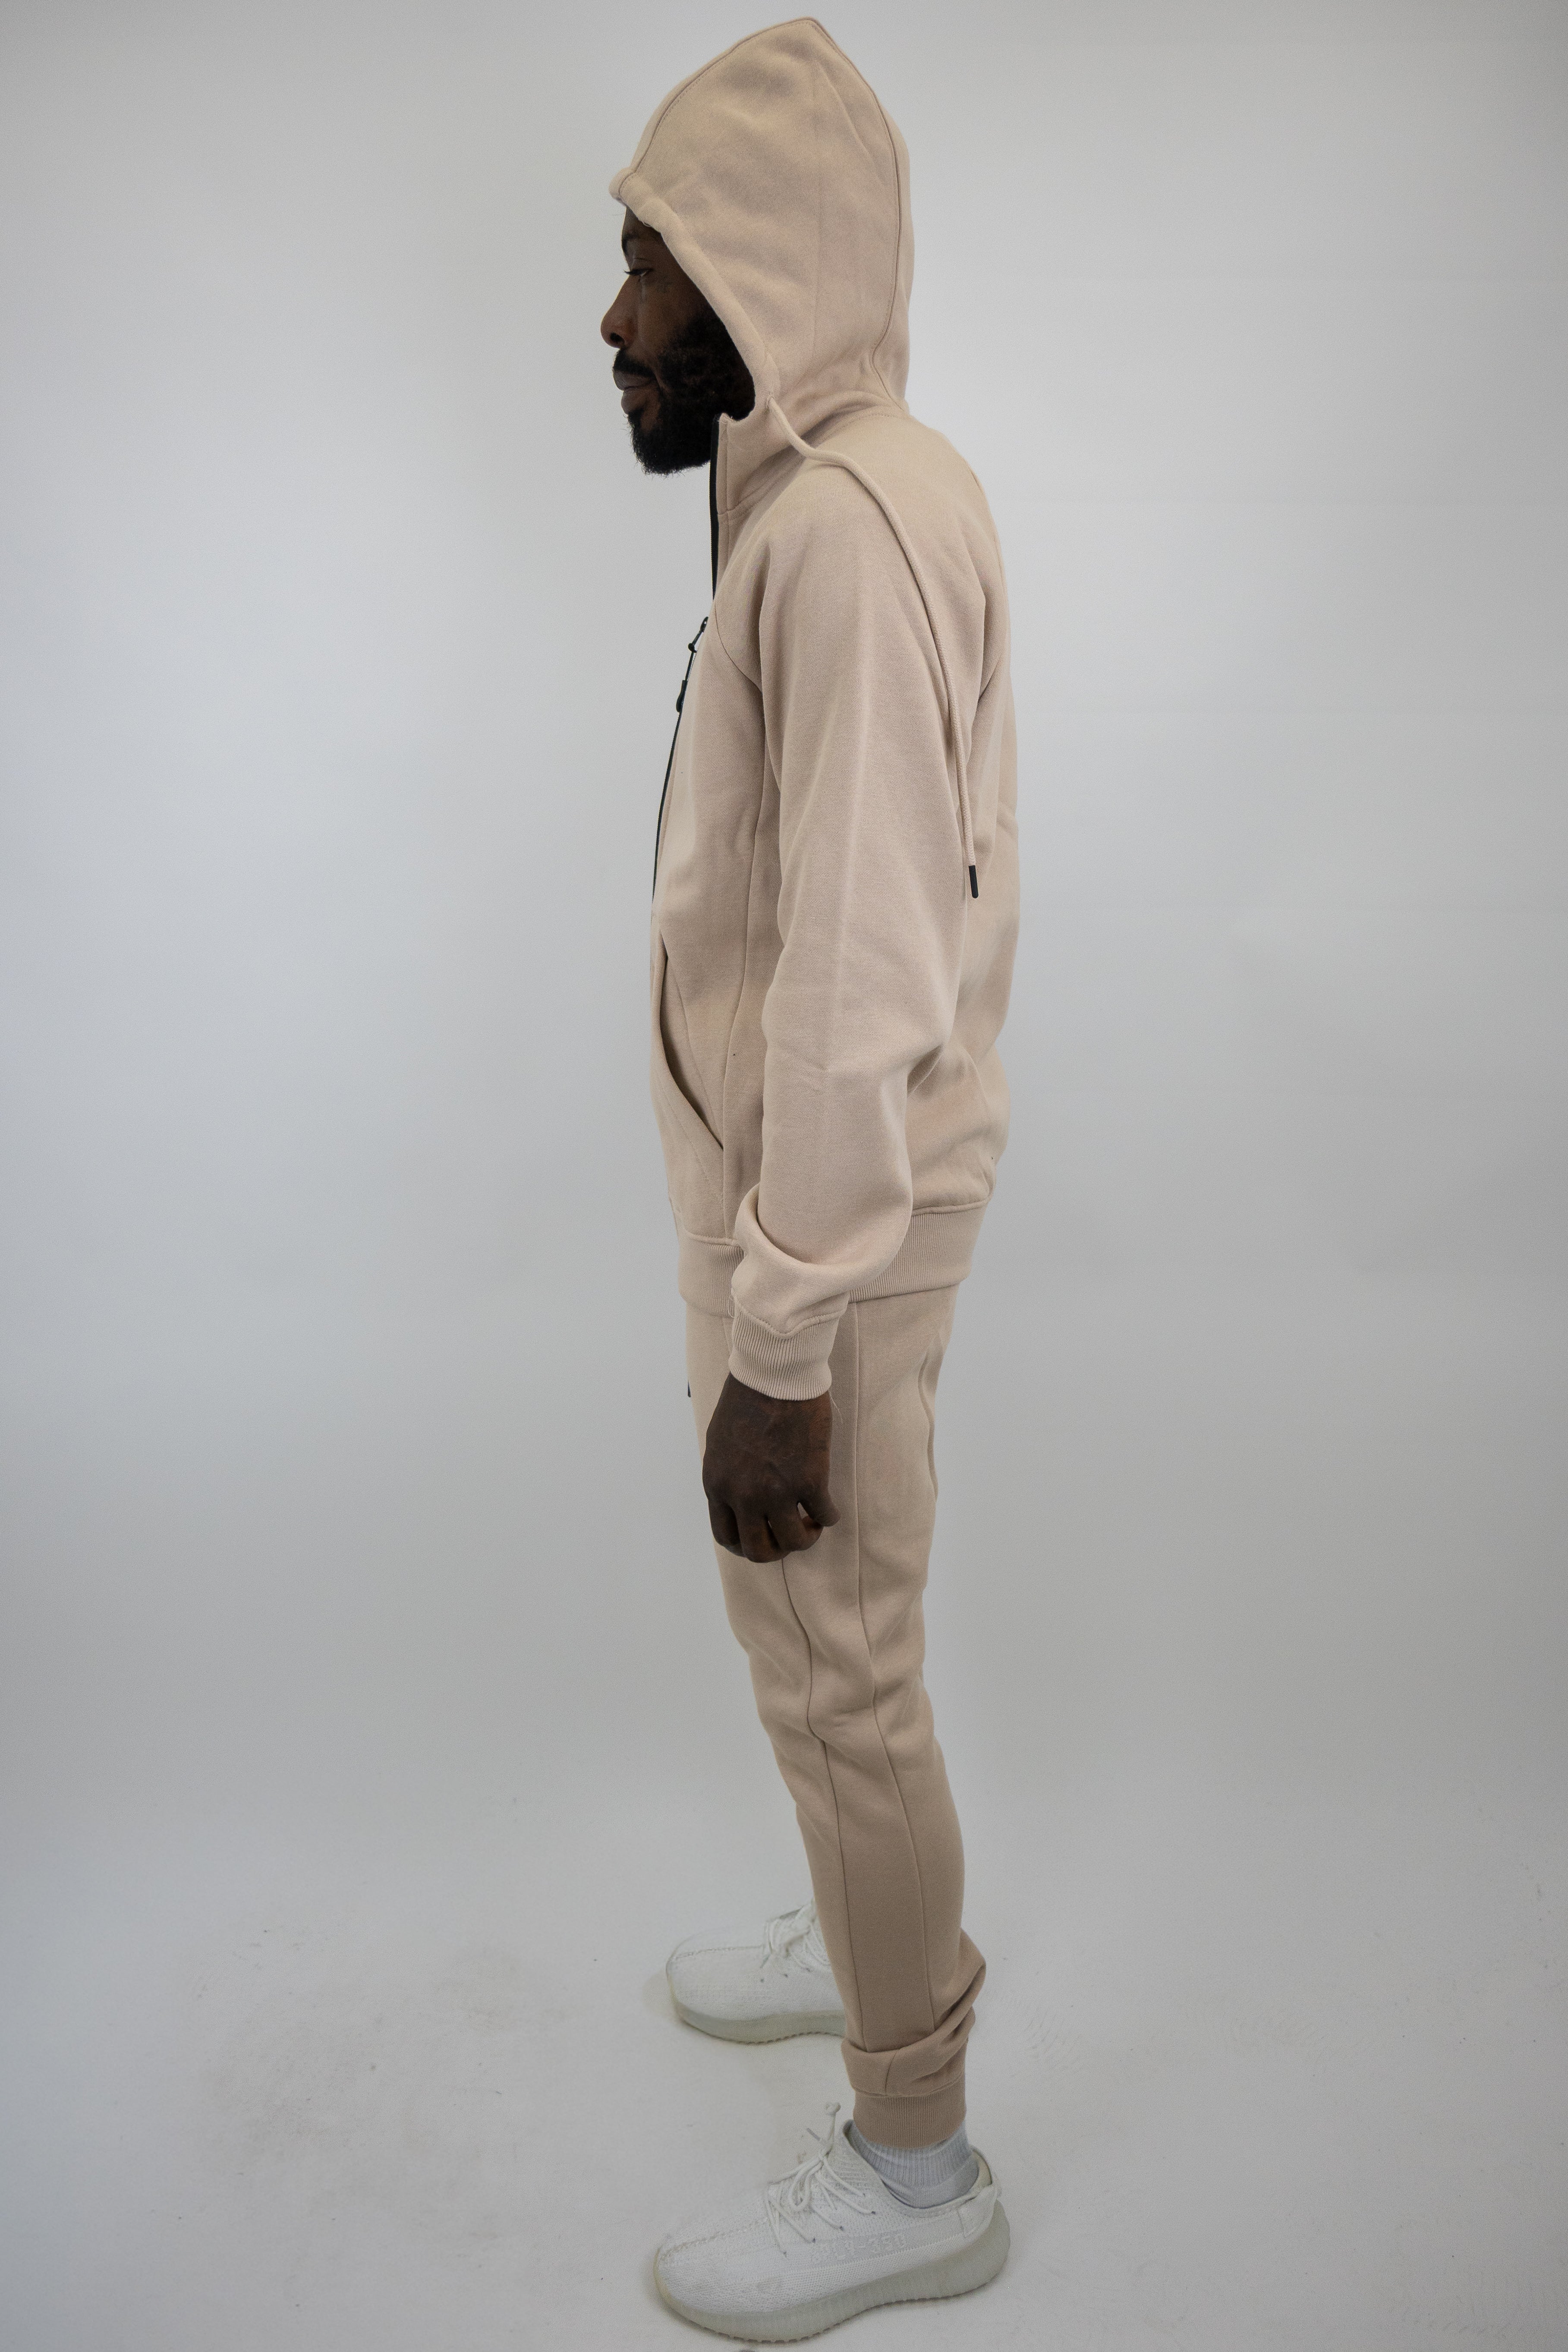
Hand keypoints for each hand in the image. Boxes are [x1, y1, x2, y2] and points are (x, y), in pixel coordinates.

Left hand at [701, 1374, 839, 1561]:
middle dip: (776, 1549)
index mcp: (717, 1484)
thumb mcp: (719, 1442)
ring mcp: (777, 1491)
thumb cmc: (747, 1397)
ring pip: (793, 1541)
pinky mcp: (810, 1480)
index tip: (763, 1537)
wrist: (775, 1372)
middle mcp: (743, 1495)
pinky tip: (828, 1506)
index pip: (725, 1535)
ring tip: (812, 1521)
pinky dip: (829, 1516)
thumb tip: (739, 1499)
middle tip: (789, 1533)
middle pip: (758, 1550)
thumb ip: (727, 1475)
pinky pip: (825, 1515)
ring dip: (805, 1536)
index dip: (746, 1544)